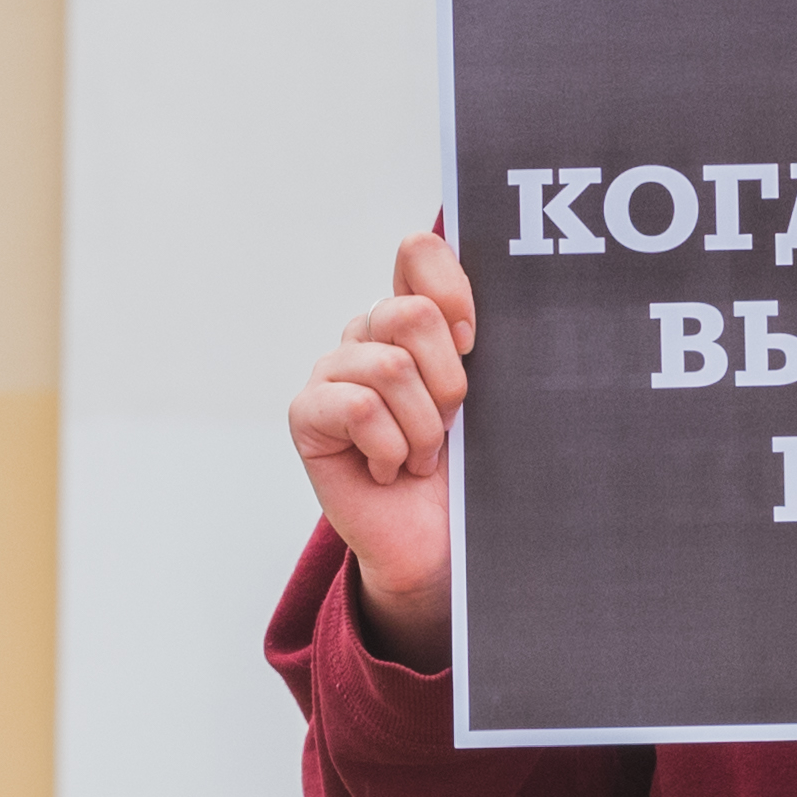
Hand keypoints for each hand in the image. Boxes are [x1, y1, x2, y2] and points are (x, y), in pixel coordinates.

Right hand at [291, 226, 472, 660]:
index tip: (473, 342)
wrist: (441, 544)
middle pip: (411, 314)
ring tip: (420, 458)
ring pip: (390, 366)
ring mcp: (333, 371)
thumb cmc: (470, 470)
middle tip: (449, 426)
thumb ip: (477, 344)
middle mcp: (368, 334)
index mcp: (415, 318)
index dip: (452, 289)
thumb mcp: (489, 398)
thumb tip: (478, 312)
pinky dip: (389, 448)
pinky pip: (358, 407)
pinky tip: (388, 471)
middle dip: (447, 382)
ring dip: (422, 429)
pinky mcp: (307, 413)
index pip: (418, 252)